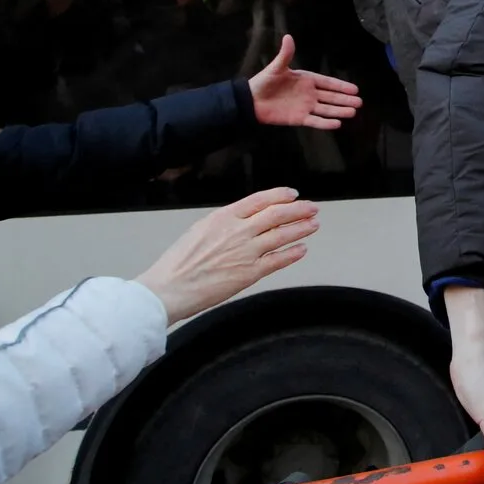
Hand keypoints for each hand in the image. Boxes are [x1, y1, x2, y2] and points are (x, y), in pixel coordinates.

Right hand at [135, 187, 318, 323]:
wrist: (169, 288)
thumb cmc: (179, 263)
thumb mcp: (200, 230)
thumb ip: (225, 223)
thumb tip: (245, 220)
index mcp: (224, 217)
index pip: (260, 200)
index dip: (280, 196)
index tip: (293, 195)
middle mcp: (238, 231)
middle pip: (277, 215)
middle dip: (299, 210)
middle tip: (312, 208)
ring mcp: (246, 252)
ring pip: (282, 235)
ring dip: (301, 228)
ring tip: (313, 224)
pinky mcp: (250, 273)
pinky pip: (278, 260)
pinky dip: (293, 253)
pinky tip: (302, 249)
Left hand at [248, 34, 362, 129]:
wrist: (251, 100)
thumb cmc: (264, 82)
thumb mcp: (276, 67)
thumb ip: (286, 54)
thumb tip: (288, 37)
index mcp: (306, 80)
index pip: (328, 83)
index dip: (341, 86)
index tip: (355, 89)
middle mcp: (310, 94)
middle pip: (331, 97)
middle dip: (345, 100)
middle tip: (359, 103)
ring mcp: (306, 107)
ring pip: (326, 109)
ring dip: (339, 111)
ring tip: (352, 113)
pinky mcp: (299, 118)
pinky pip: (315, 121)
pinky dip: (325, 123)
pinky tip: (337, 124)